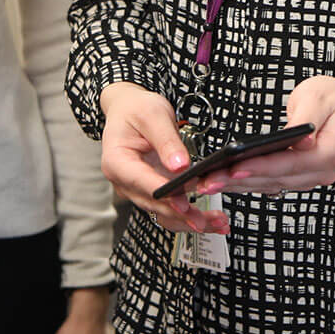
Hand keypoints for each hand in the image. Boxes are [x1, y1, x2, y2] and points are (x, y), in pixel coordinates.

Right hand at [97, 82, 229, 235]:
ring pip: (162, 212)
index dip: (164, 194)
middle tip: (208, 220)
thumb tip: (180, 165)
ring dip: (189, 221)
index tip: (185, 202)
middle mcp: (124, 181)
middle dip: (182, 214)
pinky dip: (188, 216)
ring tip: (217, 224)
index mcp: (117, 161)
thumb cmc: (136, 110)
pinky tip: (210, 220)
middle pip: (153, 204)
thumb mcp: (152, 114)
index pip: (141, 182)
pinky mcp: (151, 191)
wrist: (129, 110)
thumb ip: (166, 140)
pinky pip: (168, 208)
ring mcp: (137, 189)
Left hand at [201, 75, 334, 195]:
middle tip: (209, 181)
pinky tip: (226, 182)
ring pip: (273, 185)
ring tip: (210, 183)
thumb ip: (309, 116)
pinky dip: (249, 183)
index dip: (262, 166)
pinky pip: (274, 183)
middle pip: (278, 179)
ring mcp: (313, 177)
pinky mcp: (302, 177)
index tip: (234, 168)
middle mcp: (324, 170)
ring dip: (240, 186)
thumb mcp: (320, 96)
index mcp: (333, 150)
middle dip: (240, 180)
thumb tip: (303, 140)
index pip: (292, 162)